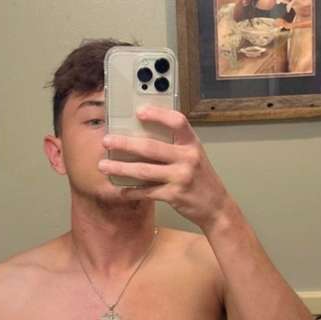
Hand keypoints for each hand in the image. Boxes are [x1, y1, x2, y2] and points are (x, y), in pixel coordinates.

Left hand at [98, 105, 228, 230]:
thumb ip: (175, 147)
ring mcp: (180, 177)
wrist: (216, 207)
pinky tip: (120, 190)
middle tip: (107, 141)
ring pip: (144, 170)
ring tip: (104, 165)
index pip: (177, 121)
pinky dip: (131, 191)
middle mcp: (187, 158)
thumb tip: (143, 138)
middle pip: (151, 147)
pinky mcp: (174, 196)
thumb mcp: (194, 157)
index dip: (158, 114)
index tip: (139, 111)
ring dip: (121, 168)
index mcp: (192, 144)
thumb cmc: (201, 180)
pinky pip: (147, 192)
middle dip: (125, 143)